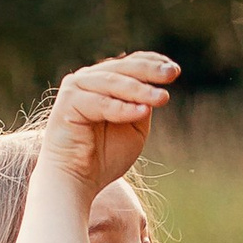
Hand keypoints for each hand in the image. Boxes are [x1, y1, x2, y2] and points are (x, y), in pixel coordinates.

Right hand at [40, 52, 178, 197]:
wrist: (78, 179)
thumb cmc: (105, 156)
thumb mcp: (135, 128)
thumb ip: (143, 106)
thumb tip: (156, 88)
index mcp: (104, 81)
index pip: (130, 64)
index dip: (152, 63)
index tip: (174, 69)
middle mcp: (88, 80)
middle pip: (123, 69)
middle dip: (150, 70)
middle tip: (173, 73)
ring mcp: (76, 89)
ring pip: (113, 83)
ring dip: (140, 90)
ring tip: (163, 98)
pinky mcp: (68, 102)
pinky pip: (100, 103)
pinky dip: (122, 108)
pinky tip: (143, 111)